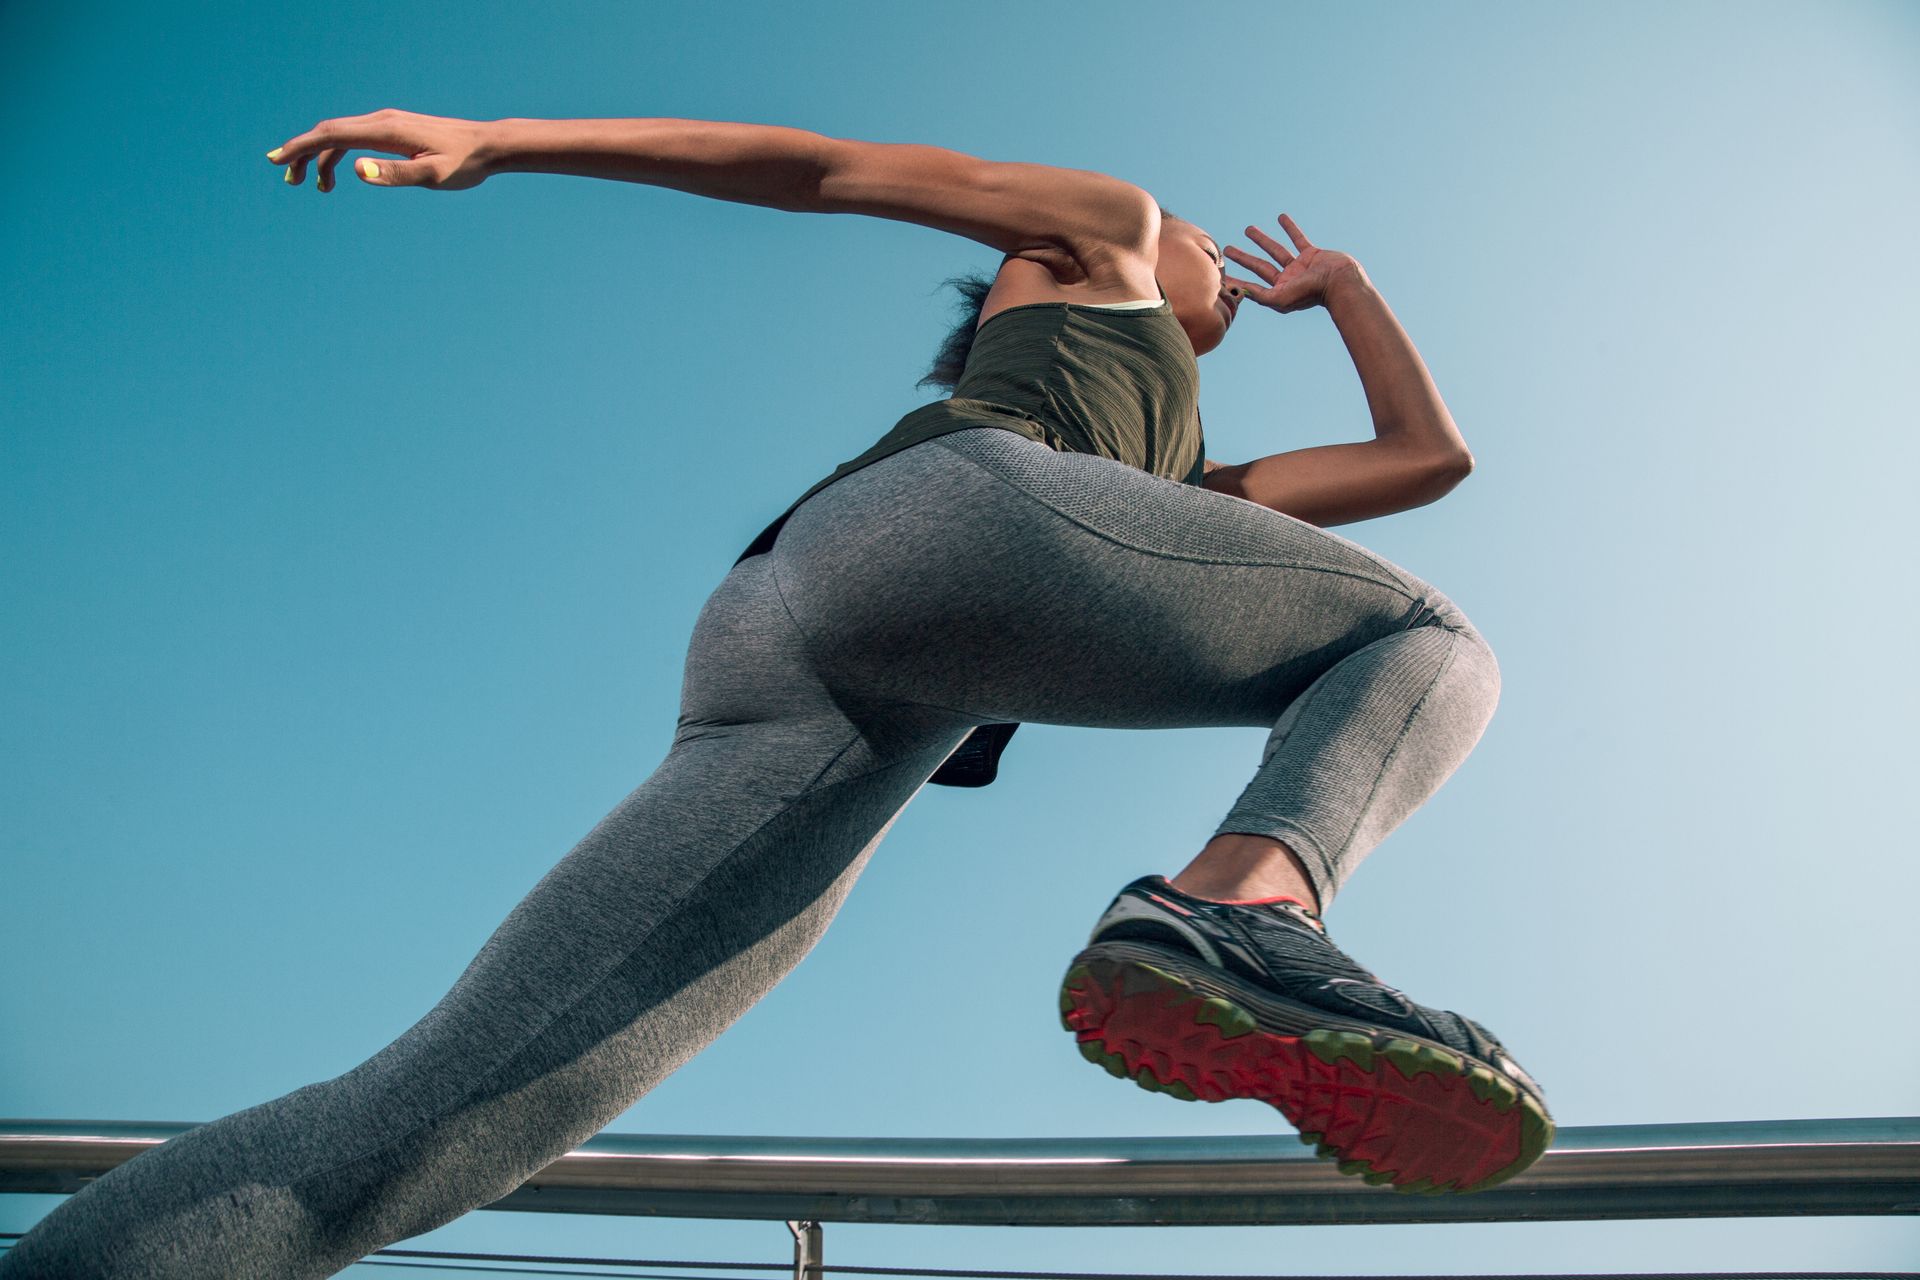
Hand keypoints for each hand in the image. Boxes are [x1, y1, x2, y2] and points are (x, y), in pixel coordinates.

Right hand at [266, 108, 494, 192]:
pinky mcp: (394, 129)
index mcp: (385, 130)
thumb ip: (395, 173)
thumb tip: (355, 169)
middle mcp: (381, 120)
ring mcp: (387, 123)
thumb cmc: (463, 164)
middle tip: (287, 178)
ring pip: (342, 134)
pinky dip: (341, 152)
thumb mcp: (431, 174)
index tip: (276, 160)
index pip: (331, 134)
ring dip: (322, 156)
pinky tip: (341, 173)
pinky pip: (357, 137)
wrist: (488, 146)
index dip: (300, 146)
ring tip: (315, 186)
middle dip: (302, 152)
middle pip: (329, 131)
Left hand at [1223, 214, 1362, 314]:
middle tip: (1228, 249)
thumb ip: (1261, 295)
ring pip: (1275, 250)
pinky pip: (1297, 238)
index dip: (1237, 280)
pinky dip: (1289, 228)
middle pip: (1259, 266)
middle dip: (1244, 258)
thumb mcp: (1282, 299)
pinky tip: (1281, 217)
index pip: (1252, 285)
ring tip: (1248, 229)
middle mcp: (1287, 280)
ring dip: (1262, 239)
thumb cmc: (1311, 293)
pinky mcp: (1311, 254)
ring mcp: (1299, 267)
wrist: (1340, 282)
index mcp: (1278, 292)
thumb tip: (1240, 291)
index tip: (1222, 274)